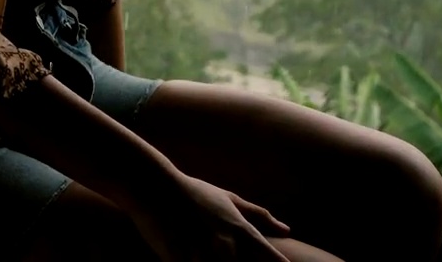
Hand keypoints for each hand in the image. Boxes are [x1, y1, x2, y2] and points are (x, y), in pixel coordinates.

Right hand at [128, 172, 292, 260]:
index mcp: (238, 228)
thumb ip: (259, 216)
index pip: (267, 255)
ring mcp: (201, 252)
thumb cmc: (193, 192)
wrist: (154, 186)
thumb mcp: (228, 199)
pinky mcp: (178, 259)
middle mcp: (223, 242)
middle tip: (236, 260)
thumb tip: (287, 230)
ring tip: (208, 258)